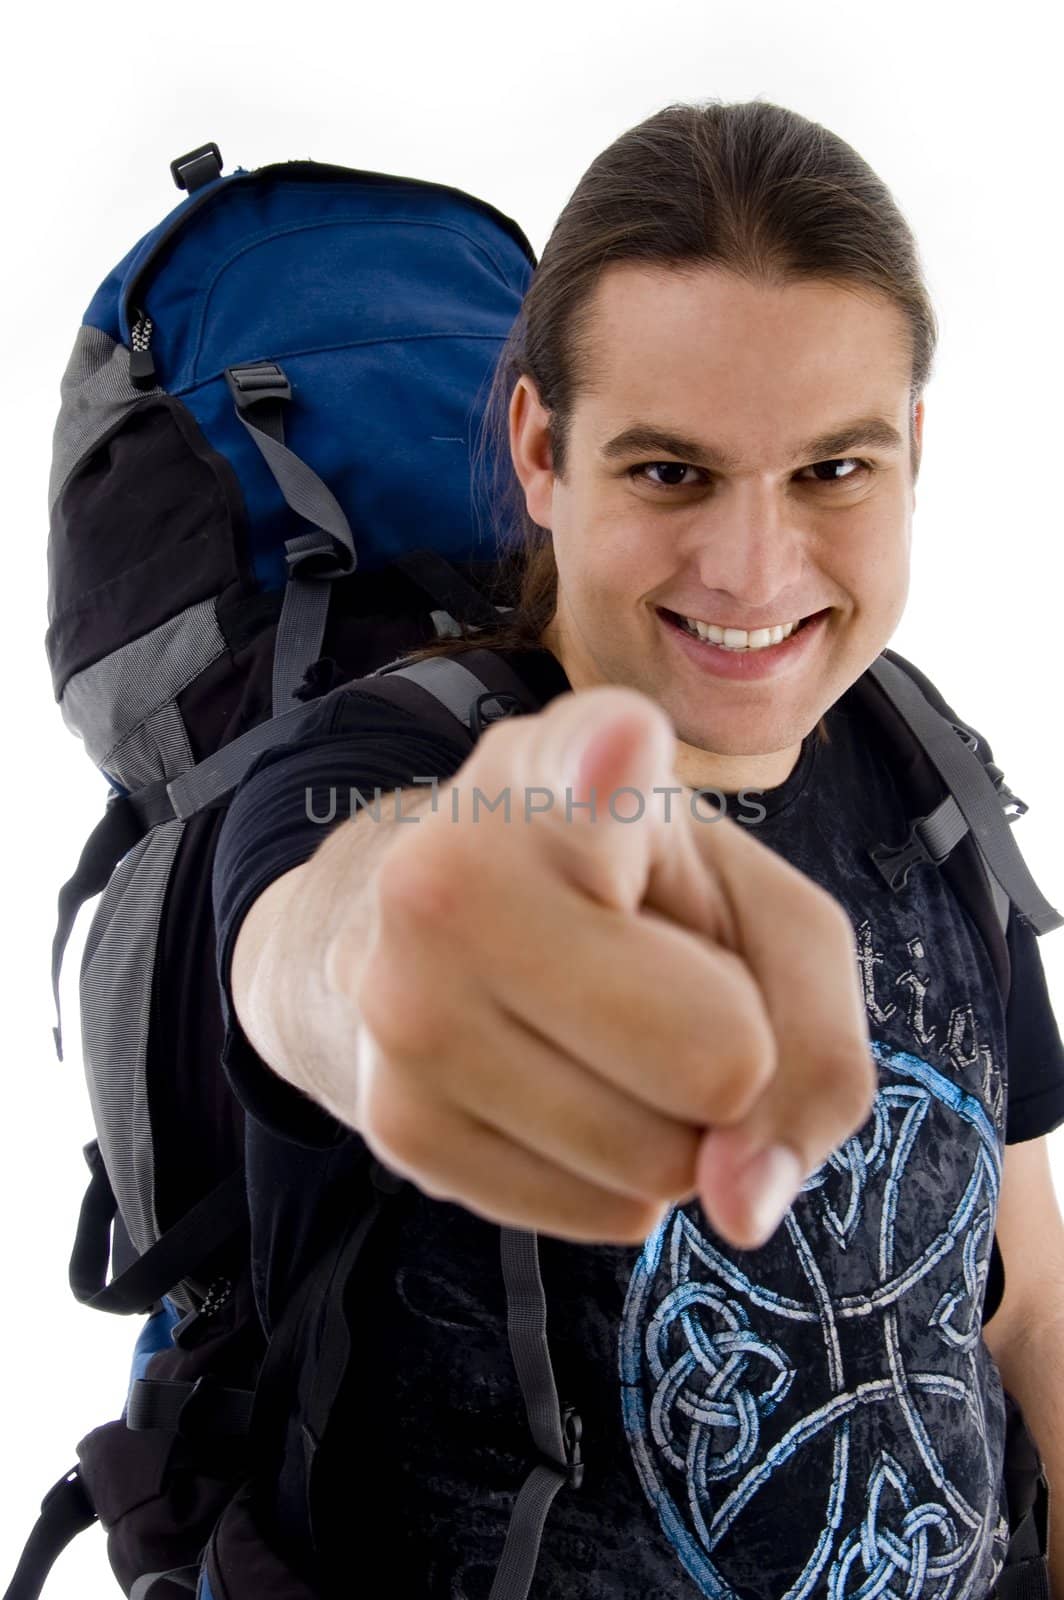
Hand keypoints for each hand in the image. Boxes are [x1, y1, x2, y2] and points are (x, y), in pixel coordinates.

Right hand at [340, 685, 873, 1249]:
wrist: (451, 932)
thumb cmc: (641, 905)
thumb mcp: (766, 919)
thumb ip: (818, 1043)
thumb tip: (740, 1206)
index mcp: (562, 766)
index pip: (598, 768)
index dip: (615, 766)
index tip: (620, 748)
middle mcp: (451, 872)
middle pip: (716, 1057)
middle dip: (733, 1056)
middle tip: (662, 987)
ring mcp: (402, 1000)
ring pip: (661, 1164)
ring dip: (676, 1129)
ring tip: (606, 1035)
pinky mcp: (392, 1119)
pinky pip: (605, 1216)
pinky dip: (621, 1179)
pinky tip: (567, 1088)